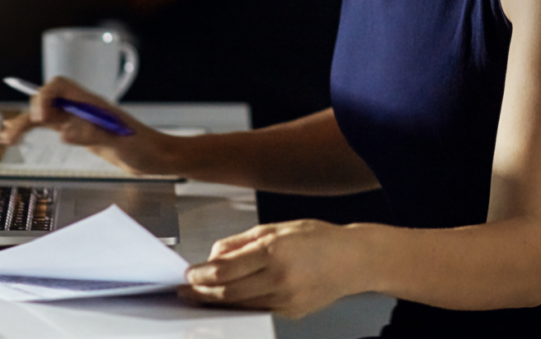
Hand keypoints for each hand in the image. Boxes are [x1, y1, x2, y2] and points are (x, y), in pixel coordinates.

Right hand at [0, 76, 176, 175]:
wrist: (157, 157)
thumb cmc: (144, 147)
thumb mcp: (120, 143)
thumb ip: (92, 135)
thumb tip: (64, 133)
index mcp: (92, 103)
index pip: (60, 86)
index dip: (44, 96)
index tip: (39, 117)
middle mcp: (83, 107)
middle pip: (47, 99)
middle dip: (28, 111)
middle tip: (13, 135)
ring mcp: (80, 119)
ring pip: (45, 113)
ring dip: (24, 122)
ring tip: (5, 138)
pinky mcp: (80, 132)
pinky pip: (51, 126)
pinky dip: (33, 129)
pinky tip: (19, 137)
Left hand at [180, 219, 356, 318]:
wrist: (354, 260)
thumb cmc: (318, 238)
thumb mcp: (277, 228)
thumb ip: (242, 242)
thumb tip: (215, 254)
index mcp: (275, 252)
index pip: (226, 269)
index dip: (202, 274)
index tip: (189, 274)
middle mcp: (280, 278)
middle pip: (229, 293)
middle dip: (203, 293)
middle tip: (186, 291)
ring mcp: (286, 300)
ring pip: (241, 305)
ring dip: (217, 302)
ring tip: (200, 296)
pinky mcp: (292, 313)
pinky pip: (258, 309)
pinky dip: (240, 305)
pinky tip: (229, 299)